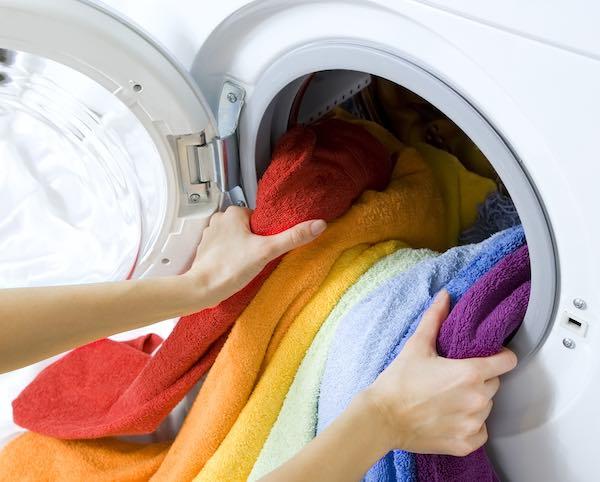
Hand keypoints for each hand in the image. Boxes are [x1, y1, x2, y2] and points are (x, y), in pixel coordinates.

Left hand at [183, 206, 326, 307]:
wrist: (202, 289)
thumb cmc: (230, 268)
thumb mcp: (267, 251)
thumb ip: (293, 237)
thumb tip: (319, 224)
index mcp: (233, 213)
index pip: (259, 218)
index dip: (267, 234)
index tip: (268, 246)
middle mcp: (219, 219)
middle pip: (248, 228)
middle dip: (255, 242)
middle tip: (259, 257)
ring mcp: (210, 235)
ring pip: (236, 239)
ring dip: (243, 249)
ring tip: (247, 264)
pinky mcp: (205, 250)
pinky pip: (225, 249)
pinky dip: (231, 257)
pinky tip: (236, 268)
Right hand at [361, 290, 516, 456]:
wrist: (381, 418)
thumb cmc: (398, 382)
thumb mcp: (417, 345)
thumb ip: (435, 318)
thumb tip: (445, 296)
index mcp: (469, 373)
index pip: (507, 362)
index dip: (500, 356)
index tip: (491, 356)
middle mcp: (476, 399)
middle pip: (494, 384)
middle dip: (480, 379)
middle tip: (455, 377)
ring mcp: (472, 424)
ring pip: (486, 408)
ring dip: (474, 402)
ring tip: (449, 398)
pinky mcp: (465, 443)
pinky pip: (480, 431)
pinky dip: (470, 425)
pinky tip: (450, 417)